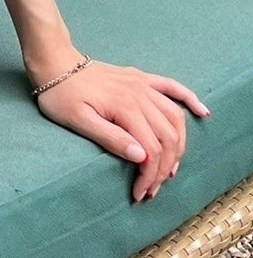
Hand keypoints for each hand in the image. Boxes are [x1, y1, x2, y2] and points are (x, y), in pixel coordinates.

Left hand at [34, 59, 209, 202]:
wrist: (55, 64)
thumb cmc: (61, 96)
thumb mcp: (78, 121)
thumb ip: (110, 138)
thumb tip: (141, 156)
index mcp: (125, 108)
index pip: (151, 150)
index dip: (149, 176)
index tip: (139, 194)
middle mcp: (140, 96)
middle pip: (168, 138)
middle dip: (164, 168)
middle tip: (151, 189)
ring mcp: (143, 86)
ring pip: (175, 119)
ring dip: (178, 146)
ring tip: (169, 169)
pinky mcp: (141, 79)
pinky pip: (173, 88)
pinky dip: (190, 100)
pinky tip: (202, 113)